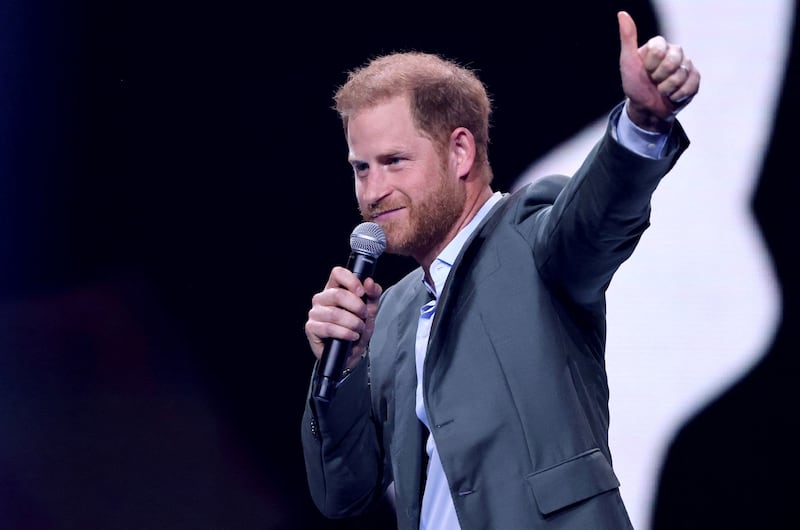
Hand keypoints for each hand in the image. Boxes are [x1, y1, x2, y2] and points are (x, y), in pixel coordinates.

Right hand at [304, 266, 381, 368]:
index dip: (351, 281)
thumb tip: (369, 282)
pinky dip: (345, 333)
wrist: (350, 353)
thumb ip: (373, 294)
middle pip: (338, 294)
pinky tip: (351, 336)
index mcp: (334, 289)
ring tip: (358, 329)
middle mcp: (321, 298)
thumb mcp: (370, 310)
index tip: (362, 292)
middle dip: (357, 307)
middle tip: (364, 316)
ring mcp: (315, 313)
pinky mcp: (311, 328)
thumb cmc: (357, 328)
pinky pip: (329, 328)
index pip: (337, 273)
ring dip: (353, 323)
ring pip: (335, 313)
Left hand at [618, 10, 700, 131]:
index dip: (651, 64)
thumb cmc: (635, 84)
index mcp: (659, 45)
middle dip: (659, 77)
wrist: (646, 109)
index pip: (660, 48)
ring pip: (682, 74)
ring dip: (667, 88)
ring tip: (661, 90)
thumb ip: (627, 38)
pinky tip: (672, 96)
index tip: (645, 70)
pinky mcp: (695, 79)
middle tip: (653, 81)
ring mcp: (686, 65)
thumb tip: (622, 14)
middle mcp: (675, 52)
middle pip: (673, 60)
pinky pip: (692, 84)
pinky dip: (678, 95)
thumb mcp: (627, 62)